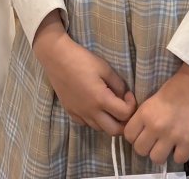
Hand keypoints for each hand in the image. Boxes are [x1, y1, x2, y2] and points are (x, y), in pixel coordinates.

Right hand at [32, 13, 136, 135]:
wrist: (56, 57)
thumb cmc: (82, 59)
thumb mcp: (105, 68)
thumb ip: (118, 84)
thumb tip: (124, 96)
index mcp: (101, 99)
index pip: (124, 114)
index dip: (131, 106)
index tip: (128, 95)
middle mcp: (90, 111)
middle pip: (114, 131)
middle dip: (123, 122)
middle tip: (123, 108)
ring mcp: (79, 113)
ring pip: (100, 129)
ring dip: (109, 122)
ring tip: (109, 107)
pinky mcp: (70, 112)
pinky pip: (86, 124)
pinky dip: (94, 120)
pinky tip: (94, 107)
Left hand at [123, 64, 188, 166]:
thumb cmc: (176, 88)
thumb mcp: (152, 100)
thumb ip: (143, 117)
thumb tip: (138, 133)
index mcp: (144, 113)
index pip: (128, 136)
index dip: (135, 137)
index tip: (143, 134)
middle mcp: (155, 126)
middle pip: (140, 151)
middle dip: (147, 147)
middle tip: (155, 141)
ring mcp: (172, 135)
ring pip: (156, 159)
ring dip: (162, 154)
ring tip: (168, 145)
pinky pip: (178, 160)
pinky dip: (180, 155)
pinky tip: (182, 146)